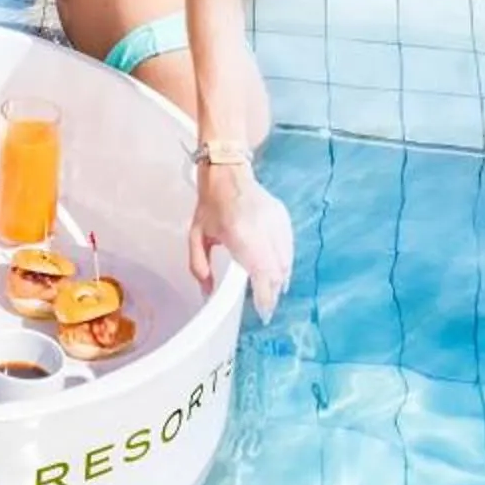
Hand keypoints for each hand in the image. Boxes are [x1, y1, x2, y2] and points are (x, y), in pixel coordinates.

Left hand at [190, 162, 292, 324]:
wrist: (227, 171)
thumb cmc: (210, 204)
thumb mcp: (195, 235)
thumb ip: (199, 266)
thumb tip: (206, 293)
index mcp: (240, 233)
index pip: (261, 272)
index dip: (265, 297)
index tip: (263, 313)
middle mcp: (263, 228)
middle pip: (277, 271)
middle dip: (273, 293)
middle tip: (265, 307)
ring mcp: (277, 221)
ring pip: (286, 261)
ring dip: (280, 280)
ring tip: (271, 293)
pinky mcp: (283, 217)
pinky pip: (289, 248)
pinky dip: (285, 263)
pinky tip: (277, 272)